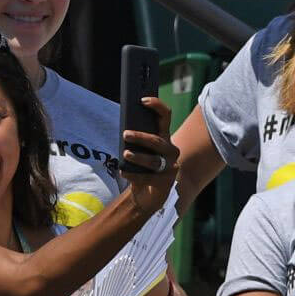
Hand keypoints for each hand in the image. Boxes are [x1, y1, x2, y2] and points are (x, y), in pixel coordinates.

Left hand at [122, 97, 178, 213]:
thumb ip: (134, 143)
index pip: (165, 117)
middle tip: (125, 134)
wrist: (147, 196)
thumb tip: (124, 132)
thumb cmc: (140, 170)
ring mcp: (170, 167)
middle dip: (141, 136)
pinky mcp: (166, 182)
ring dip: (138, 156)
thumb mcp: (137, 153)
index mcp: (164, 138)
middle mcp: (171, 151)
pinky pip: (148, 177)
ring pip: (154, 160)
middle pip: (158, 140)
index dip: (156, 106)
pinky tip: (124, 172)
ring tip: (125, 153)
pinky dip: (133, 174)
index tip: (142, 100)